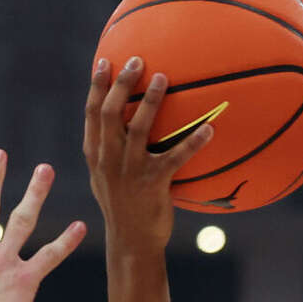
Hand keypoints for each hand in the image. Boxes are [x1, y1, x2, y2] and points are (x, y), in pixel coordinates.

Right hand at [83, 57, 214, 250]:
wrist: (132, 241)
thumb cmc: (123, 206)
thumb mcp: (105, 177)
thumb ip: (107, 151)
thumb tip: (116, 126)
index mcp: (96, 154)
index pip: (92, 113)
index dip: (97, 86)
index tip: (104, 63)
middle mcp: (109, 158)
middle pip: (110, 111)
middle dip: (122, 83)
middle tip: (137, 60)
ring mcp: (130, 170)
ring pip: (138, 127)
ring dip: (151, 100)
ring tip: (164, 78)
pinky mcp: (154, 182)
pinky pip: (176, 157)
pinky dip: (194, 141)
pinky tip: (210, 128)